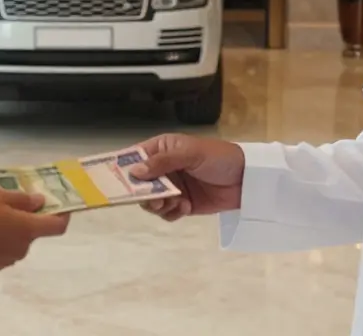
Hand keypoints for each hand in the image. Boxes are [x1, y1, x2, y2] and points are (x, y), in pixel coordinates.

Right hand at [0, 190, 70, 270]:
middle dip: (27, 217)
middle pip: (34, 231)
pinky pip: (2, 248)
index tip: (58, 204)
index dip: (63, 214)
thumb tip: (40, 202)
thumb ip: (22, 199)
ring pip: (17, 240)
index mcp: (28, 229)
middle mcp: (22, 247)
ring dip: (10, 227)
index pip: (58, 226)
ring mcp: (7, 259)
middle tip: (9, 201)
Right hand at [127, 133, 245, 220]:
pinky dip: (171, 213)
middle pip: (139, 184)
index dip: (123, 169)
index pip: (134, 157)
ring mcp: (172, 187)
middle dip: (143, 193)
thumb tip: (134, 172)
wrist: (247, 179)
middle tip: (155, 200)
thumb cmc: (218, 157)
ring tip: (174, 203)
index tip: (115, 183)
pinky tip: (185, 207)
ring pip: (150, 201)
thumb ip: (162, 162)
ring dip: (158, 205)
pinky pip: (166, 213)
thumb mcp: (190, 154)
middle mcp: (163, 168)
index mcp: (162, 149)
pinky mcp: (182, 204)